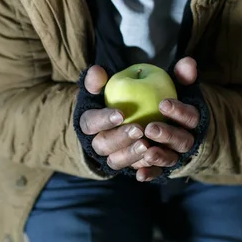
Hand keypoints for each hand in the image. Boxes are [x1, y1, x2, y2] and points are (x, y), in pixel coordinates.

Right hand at [79, 65, 167, 180]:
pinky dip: (142, 170)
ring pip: (116, 161)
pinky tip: (152, 161)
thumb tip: (97, 70)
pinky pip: (134, 171)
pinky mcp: (129, 166)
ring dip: (131, 155)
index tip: (121, 113)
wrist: (129, 117)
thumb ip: (104, 78)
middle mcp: (98, 142)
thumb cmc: (117, 98)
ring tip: (147, 145)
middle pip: (102, 145)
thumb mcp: (110, 85)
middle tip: (139, 129)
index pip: (89, 123)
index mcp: (89, 123)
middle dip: (120, 138)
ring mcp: (113, 156)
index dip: (103, 119)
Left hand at [132, 57, 200, 181]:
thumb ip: (178, 76)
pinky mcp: (160, 167)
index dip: (180, 111)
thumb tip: (188, 62)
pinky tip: (139, 175)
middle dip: (167, 135)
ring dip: (158, 156)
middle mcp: (185, 139)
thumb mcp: (172, 86)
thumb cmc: (166, 101)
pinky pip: (156, 173)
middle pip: (181, 141)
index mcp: (190, 119)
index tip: (163, 103)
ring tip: (145, 149)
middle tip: (150, 128)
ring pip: (169, 158)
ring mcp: (174, 156)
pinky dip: (150, 174)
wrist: (165, 124)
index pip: (191, 117)